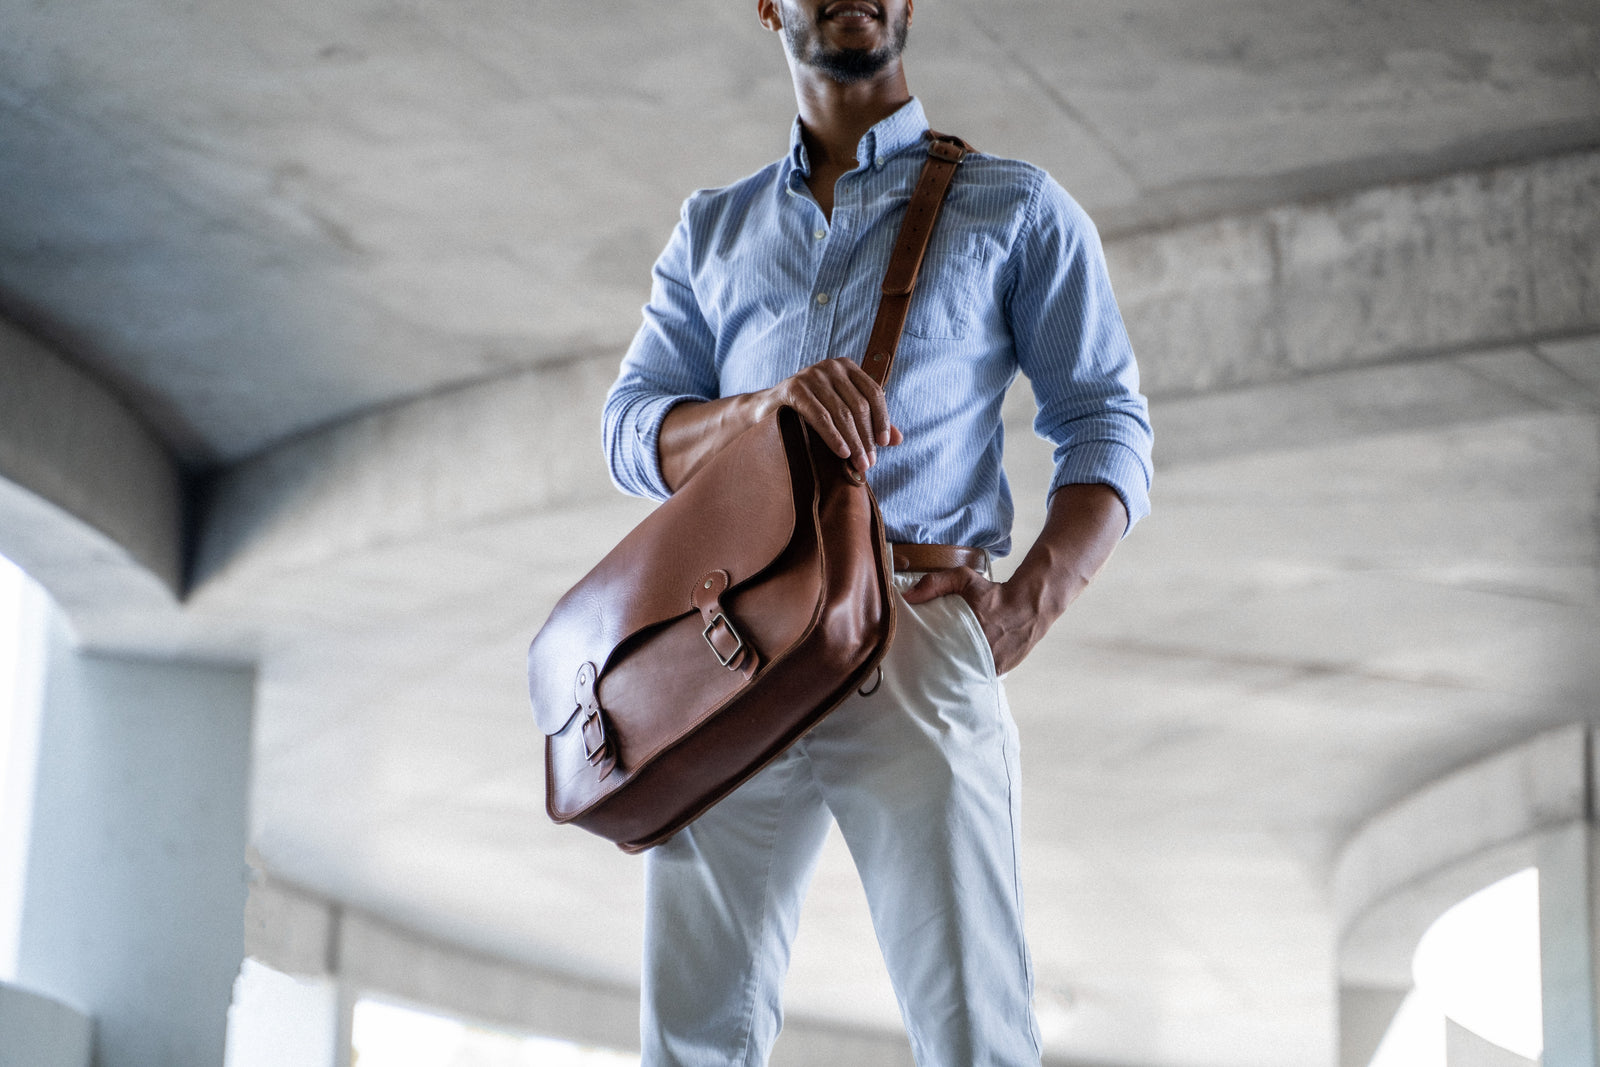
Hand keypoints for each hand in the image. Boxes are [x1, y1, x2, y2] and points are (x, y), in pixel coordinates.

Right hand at [759, 357, 902, 475]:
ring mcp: (811, 375)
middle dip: (866, 437)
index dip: (882, 419)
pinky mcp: (794, 388)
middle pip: (859, 405)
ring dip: (853, 442)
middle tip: (869, 462)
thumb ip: (869, 423)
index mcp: (846, 367)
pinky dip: (833, 437)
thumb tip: (899, 439)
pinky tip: (841, 453)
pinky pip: (821, 417)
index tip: (885, 444)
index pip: (874, 392)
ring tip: (859, 464)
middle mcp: (831, 366)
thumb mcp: (841, 414)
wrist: (767, 410)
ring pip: (842, 413)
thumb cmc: (809, 412)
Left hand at [901, 567, 1050, 674]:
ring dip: (953, 674)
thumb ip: (935, 583)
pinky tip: (960, 671)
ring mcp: (989, 664)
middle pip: (948, 668)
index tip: (915, 658)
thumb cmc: (995, 594)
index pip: (938, 653)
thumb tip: (907, 596)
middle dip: (936, 668)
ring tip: (939, 673)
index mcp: (967, 632)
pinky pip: (977, 676)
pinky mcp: (998, 670)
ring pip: (963, 675)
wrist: (1030, 606)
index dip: (926, 657)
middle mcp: (978, 652)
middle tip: (923, 667)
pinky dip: (969, 674)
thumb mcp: (964, 579)